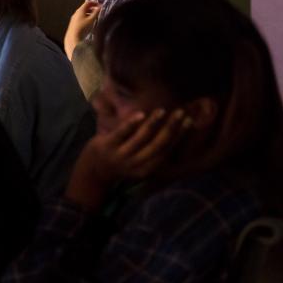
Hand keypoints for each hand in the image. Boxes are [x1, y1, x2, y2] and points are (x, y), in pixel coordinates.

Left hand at [64, 0, 100, 57]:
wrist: (73, 37)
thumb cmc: (83, 28)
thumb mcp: (91, 20)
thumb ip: (96, 13)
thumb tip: (100, 7)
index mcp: (80, 10)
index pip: (88, 3)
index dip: (94, 3)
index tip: (100, 5)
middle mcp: (76, 13)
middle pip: (84, 7)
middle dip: (92, 8)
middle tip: (98, 11)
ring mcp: (74, 18)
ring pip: (82, 13)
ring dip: (89, 13)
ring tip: (94, 17)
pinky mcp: (73, 23)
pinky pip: (80, 17)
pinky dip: (86, 17)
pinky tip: (88, 22)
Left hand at [64, 108, 191, 209]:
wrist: (93, 172)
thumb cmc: (120, 162)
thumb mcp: (139, 162)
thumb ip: (152, 152)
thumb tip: (174, 133)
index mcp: (147, 169)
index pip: (167, 150)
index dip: (179, 136)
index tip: (189, 121)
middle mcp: (136, 164)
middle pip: (158, 144)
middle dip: (171, 128)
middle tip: (181, 112)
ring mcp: (121, 156)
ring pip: (141, 138)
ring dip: (154, 123)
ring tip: (163, 110)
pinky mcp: (107, 146)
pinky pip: (121, 133)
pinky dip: (131, 124)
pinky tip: (141, 114)